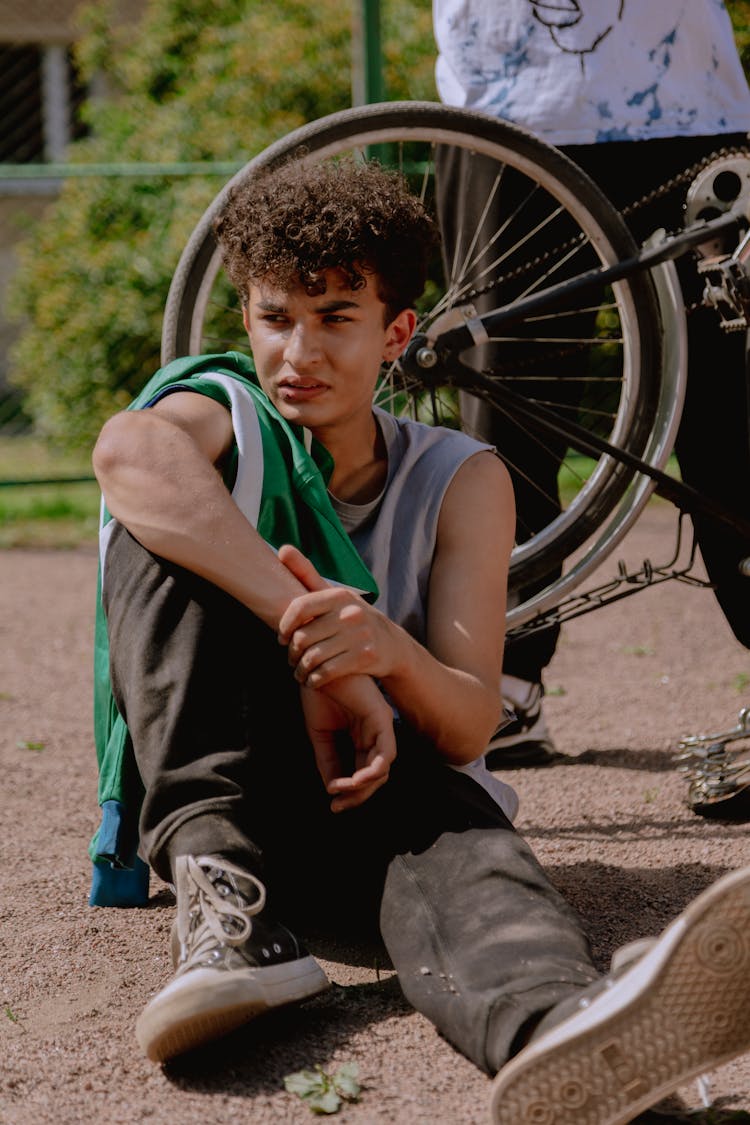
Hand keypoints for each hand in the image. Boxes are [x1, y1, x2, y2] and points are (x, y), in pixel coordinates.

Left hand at [277, 544, 393, 686]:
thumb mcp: (335, 595)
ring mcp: (359, 635)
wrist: (392, 645)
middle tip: (290, 658)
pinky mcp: (364, 657)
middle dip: (292, 653)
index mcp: (339, 595)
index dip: (285, 626)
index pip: (299, 608)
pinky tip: (312, 680)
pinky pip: (326, 672)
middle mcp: (350, 613)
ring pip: (313, 658)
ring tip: (299, 672)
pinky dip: (314, 680)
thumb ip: (307, 573)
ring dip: (300, 669)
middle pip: (303, 637)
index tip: (281, 637)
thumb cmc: (354, 618)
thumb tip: (282, 548)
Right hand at [300, 674, 395, 811]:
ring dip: (363, 788)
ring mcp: (380, 728)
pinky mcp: (382, 719)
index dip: (349, 794)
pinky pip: (387, 754)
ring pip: (382, 771)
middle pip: (374, 778)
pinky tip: (353, 779)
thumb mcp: (320, 734)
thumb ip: (328, 761)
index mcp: (360, 738)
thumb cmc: (319, 693)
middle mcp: (374, 735)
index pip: (362, 774)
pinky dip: (372, 772)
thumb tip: (332, 789)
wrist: (318, 665)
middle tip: (337, 806)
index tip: (332, 805)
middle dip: (356, 796)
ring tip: (342, 791)